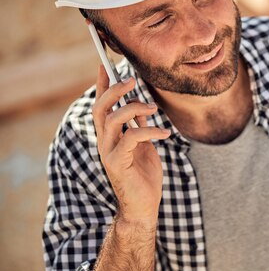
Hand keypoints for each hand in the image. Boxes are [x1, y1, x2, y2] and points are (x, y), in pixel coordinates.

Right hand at [92, 65, 169, 225]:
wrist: (143, 206)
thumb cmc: (143, 175)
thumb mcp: (143, 145)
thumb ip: (138, 126)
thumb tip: (141, 104)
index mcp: (109, 136)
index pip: (101, 105)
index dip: (101, 85)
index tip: (105, 64)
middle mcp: (104, 142)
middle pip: (101, 108)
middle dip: (114, 90)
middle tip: (131, 79)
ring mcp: (108, 152)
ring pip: (113, 119)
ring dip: (135, 108)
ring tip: (154, 108)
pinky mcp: (117, 163)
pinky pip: (132, 137)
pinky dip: (150, 130)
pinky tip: (165, 132)